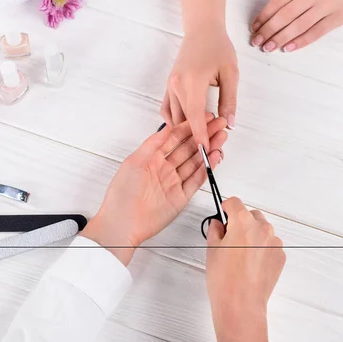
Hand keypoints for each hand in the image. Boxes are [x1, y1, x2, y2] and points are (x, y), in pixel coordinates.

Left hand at [82, 114, 227, 264]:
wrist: (122, 223)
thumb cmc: (121, 195)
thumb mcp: (133, 162)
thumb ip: (152, 144)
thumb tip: (166, 127)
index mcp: (151, 159)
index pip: (174, 138)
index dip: (189, 127)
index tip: (201, 117)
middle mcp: (164, 169)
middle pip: (188, 148)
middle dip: (204, 136)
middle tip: (218, 125)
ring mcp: (174, 182)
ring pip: (196, 162)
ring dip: (209, 149)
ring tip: (221, 138)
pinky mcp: (181, 197)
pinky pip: (197, 179)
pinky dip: (207, 168)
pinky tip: (215, 157)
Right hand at [162, 28, 238, 149]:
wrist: (202, 29)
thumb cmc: (218, 47)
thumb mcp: (231, 73)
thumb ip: (230, 100)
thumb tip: (230, 123)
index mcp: (192, 81)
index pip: (195, 116)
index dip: (200, 136)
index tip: (206, 150)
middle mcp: (176, 85)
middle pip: (183, 120)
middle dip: (196, 136)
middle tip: (213, 147)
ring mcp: (170, 86)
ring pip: (174, 118)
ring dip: (186, 130)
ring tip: (204, 139)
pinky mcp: (168, 86)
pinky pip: (166, 109)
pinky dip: (175, 121)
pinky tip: (187, 127)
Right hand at [206, 197, 285, 341]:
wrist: (241, 305)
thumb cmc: (225, 280)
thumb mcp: (212, 250)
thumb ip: (215, 231)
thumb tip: (218, 225)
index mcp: (243, 222)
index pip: (234, 202)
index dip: (226, 208)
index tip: (223, 214)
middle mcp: (262, 228)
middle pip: (251, 215)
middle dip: (240, 222)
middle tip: (229, 238)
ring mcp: (274, 242)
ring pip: (262, 230)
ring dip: (253, 235)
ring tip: (240, 255)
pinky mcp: (280, 256)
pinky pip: (270, 245)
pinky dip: (261, 249)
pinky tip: (250, 265)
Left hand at [250, 0, 342, 51]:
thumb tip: (276, 12)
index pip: (277, 1)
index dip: (264, 17)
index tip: (255, 27)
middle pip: (284, 16)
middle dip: (267, 31)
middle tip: (257, 41)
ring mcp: (327, 5)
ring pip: (297, 26)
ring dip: (280, 39)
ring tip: (269, 47)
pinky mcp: (339, 17)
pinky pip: (316, 32)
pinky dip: (300, 41)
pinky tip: (288, 47)